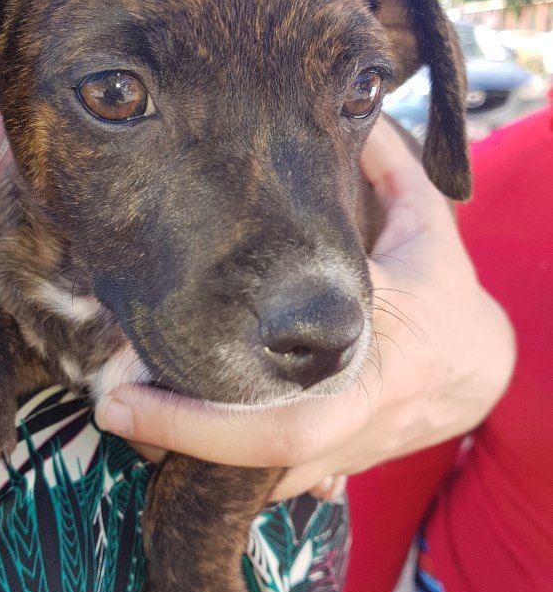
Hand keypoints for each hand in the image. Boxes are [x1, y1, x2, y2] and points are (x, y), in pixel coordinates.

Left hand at [95, 119, 515, 498]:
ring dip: (190, 457)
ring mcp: (344, 450)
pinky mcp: (330, 466)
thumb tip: (354, 109)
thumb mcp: (424, 226)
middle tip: (114, 406)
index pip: (301, 373)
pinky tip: (165, 442)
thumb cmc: (444, 292)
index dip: (228, 380)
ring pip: (261, 477)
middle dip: (187, 433)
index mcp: (384, 347)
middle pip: (273, 445)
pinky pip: (267, 482)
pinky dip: (215, 470)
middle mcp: (360, 409)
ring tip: (124, 417)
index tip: (143, 367)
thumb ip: (388, 168)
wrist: (476, 372)